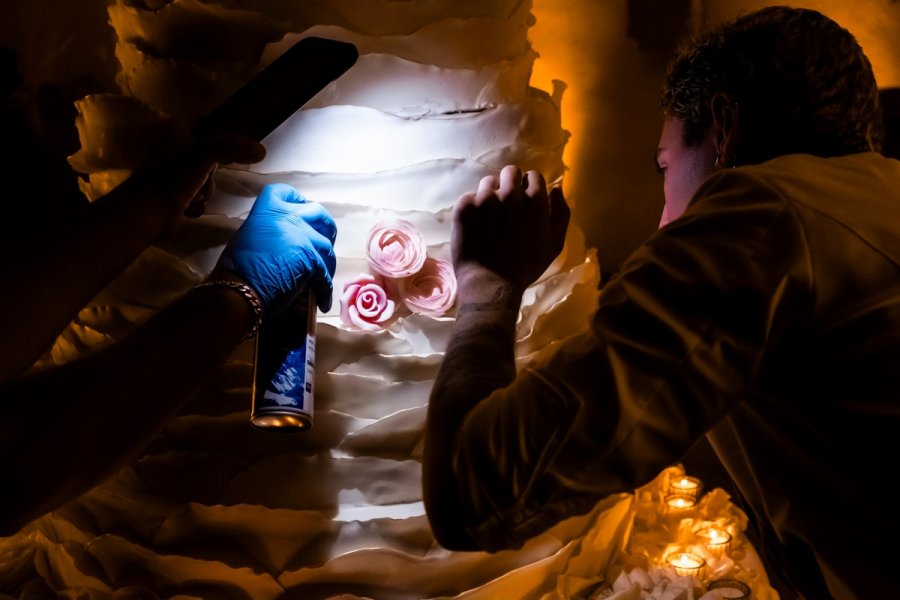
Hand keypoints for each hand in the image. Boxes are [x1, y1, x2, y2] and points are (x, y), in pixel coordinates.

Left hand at [116, 132, 265, 238]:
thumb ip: (233, 147)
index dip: (219, 127)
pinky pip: (195, 191)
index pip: (201, 118)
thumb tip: (261, 150)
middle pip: (206, 150)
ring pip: (203, 174)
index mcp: (173, 129)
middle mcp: (169, 146)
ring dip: (206, 187)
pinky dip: (197, 199)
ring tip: (197, 194)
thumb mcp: (206, 154)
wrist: (147, 213)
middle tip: (211, 173)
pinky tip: (190, 205)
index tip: (233, 142)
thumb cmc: (173, 176)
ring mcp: (169, 170)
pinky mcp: (171, 191)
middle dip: (214, 167)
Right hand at [216, 183, 336, 314]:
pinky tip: (322, 298)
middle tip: (324, 237)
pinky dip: (324, 287)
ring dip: (327, 260)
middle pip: (318, 213)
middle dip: (325, 225)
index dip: (296, 199)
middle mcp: (289, 218)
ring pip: (327, 246)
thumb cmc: (235, 268)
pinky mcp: (312, 261)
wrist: (240, 289)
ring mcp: (303, 238)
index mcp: (268, 209)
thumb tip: (278, 240)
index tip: (301, 206)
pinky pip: (325, 274)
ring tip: (324, 272)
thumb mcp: (248, 235)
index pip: (286, 192)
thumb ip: (267, 230)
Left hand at [452, 165, 568, 293]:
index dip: (529, 187)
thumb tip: (556, 188)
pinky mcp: (465, 207)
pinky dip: (472, 208)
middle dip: (510, 184)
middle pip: (510, 172)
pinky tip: (475, 226)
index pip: (533, 175)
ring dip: (491, 195)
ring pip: (488, 183)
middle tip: (507, 205)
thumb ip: (561, 212)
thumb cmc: (527, 267)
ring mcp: (485, 199)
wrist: (491, 283)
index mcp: (535, 200)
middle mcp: (510, 193)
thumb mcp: (555, 243)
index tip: (525, 201)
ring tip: (490, 218)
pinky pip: (469, 197)